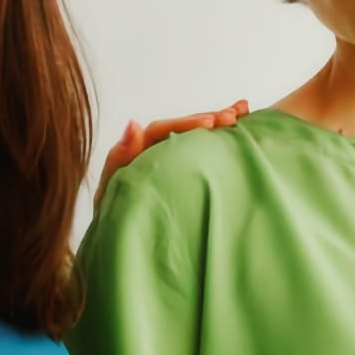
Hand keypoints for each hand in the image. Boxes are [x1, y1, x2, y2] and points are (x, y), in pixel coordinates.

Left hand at [94, 99, 249, 207]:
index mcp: (134, 152)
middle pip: (182, 129)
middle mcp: (152, 152)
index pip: (161, 130)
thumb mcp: (112, 191)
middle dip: (208, 120)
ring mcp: (169, 163)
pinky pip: (202, 152)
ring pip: (195, 137)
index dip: (186, 124)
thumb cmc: (112, 220)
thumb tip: (134, 123)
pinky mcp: (183, 174)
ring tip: (243, 111)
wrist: (118, 243)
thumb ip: (120, 159)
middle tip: (233, 116)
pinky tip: (241, 123)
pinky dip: (219, 138)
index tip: (211, 123)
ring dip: (218, 123)